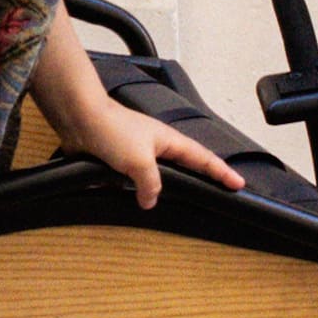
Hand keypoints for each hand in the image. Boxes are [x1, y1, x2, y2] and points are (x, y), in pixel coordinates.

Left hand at [35, 44, 236, 209]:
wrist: (79, 118)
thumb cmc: (111, 128)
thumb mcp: (139, 162)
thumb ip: (151, 184)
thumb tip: (151, 200)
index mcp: (168, 142)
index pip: (203, 159)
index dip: (222, 172)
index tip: (238, 183)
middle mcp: (156, 146)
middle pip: (186, 165)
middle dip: (202, 177)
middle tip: (218, 190)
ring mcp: (138, 152)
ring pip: (159, 175)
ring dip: (166, 186)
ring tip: (185, 198)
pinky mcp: (118, 160)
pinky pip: (134, 179)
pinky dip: (138, 188)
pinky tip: (139, 199)